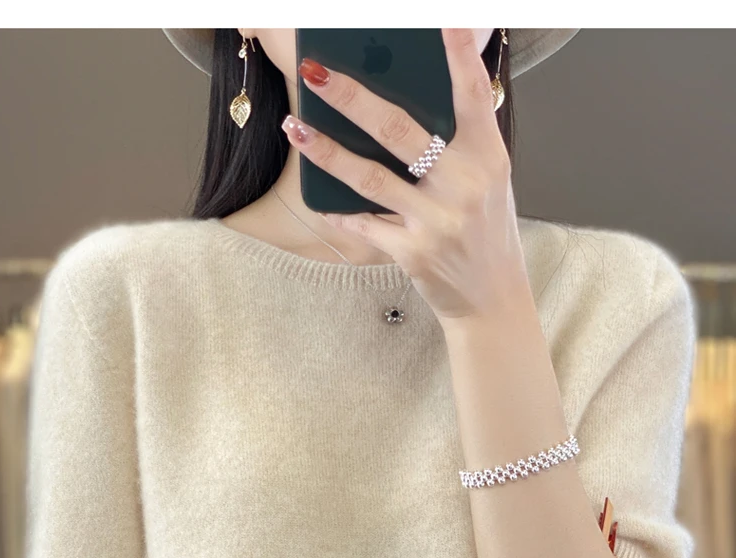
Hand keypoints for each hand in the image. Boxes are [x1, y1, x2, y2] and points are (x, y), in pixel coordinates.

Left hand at [282, 27, 530, 325]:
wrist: (491, 299)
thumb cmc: (485, 232)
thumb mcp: (488, 181)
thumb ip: (459, 144)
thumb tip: (403, 103)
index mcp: (488, 157)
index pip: (473, 96)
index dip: (459, 54)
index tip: (444, 19)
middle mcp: (463, 185)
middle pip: (398, 130)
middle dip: (351, 98)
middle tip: (316, 73)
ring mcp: (436, 220)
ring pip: (369, 177)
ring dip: (326, 151)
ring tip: (295, 127)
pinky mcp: (412, 252)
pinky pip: (365, 223)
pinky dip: (340, 210)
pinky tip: (316, 195)